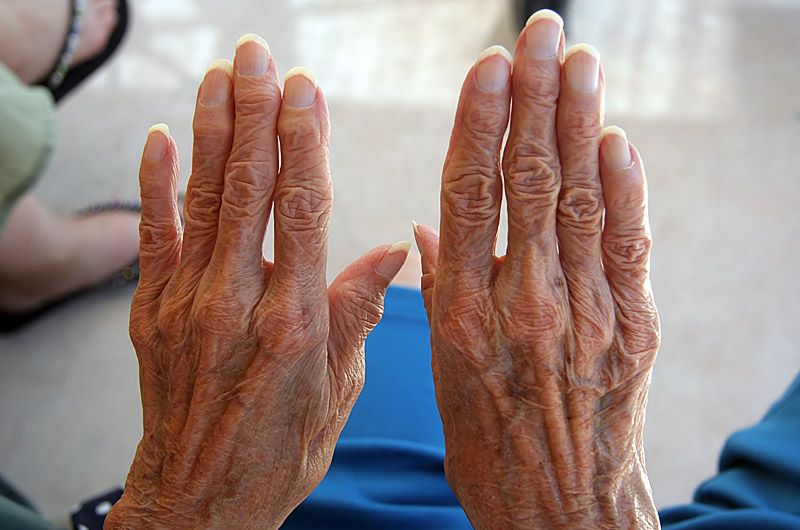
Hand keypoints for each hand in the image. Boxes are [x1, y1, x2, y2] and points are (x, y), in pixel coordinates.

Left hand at [105, 35, 408, 529]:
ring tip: (222, 75)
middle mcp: (238, 304)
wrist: (199, 503)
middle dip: (255, 114)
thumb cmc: (279, 453)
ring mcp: (187, 305)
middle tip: (260, 55)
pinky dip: (154, 184)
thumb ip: (358, 312)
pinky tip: (161, 137)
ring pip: (202, 201)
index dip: (304, 144)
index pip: (303, 211)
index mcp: (295, 323)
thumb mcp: (339, 392)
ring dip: (212, 131)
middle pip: (249, 190)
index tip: (307, 92)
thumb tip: (394, 250)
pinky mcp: (150, 314)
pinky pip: (152, 237)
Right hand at [414, 11, 659, 529]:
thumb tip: (429, 228)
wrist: (560, 514)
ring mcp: (581, 315)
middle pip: (529, 181)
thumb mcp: (443, 377)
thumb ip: (440, 292)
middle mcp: (519, 304)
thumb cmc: (490, 448)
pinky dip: (626, 191)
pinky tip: (618, 139)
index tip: (489, 68)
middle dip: (536, 97)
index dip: (481, 124)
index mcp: (460, 313)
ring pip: (580, 200)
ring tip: (578, 61)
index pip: (469, 195)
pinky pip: (629, 248)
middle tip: (540, 32)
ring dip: (581, 122)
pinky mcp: (632, 330)